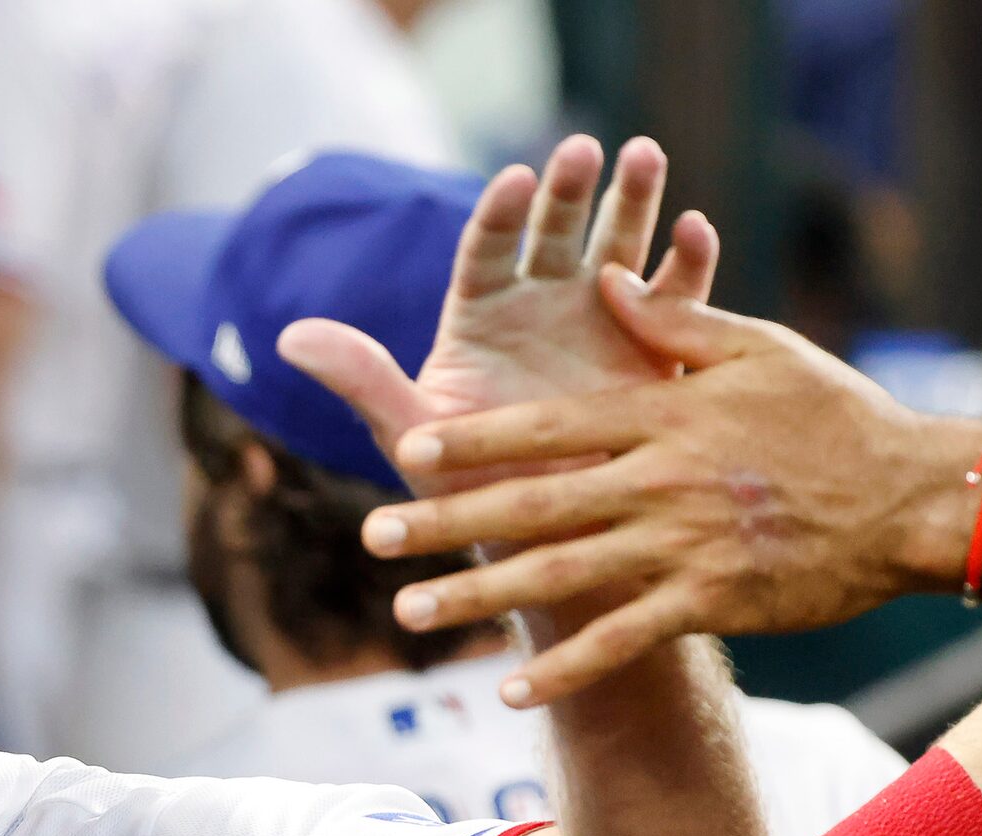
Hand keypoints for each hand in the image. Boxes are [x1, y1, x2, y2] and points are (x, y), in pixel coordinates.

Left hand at [275, 134, 719, 500]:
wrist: (542, 540)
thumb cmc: (466, 490)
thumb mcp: (415, 435)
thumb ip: (361, 381)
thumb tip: (286, 338)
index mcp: (481, 317)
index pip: (486, 252)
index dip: (500, 216)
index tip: (516, 179)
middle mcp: (540, 307)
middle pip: (554, 234)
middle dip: (569, 191)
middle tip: (586, 148)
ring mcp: (600, 323)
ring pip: (618, 248)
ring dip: (634, 202)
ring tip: (646, 153)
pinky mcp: (653, 350)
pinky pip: (674, 299)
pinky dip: (687, 264)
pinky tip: (696, 230)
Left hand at [348, 275, 970, 707]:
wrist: (913, 500)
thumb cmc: (833, 416)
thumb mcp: (758, 349)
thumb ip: (674, 320)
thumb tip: (606, 276)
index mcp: (663, 416)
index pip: (548, 427)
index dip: (474, 440)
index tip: (408, 449)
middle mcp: (660, 481)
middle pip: (533, 502)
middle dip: (446, 521)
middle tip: (373, 536)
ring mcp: (683, 545)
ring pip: (561, 574)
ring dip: (480, 596)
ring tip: (410, 616)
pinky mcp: (712, 600)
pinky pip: (624, 641)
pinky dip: (568, 669)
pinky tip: (510, 690)